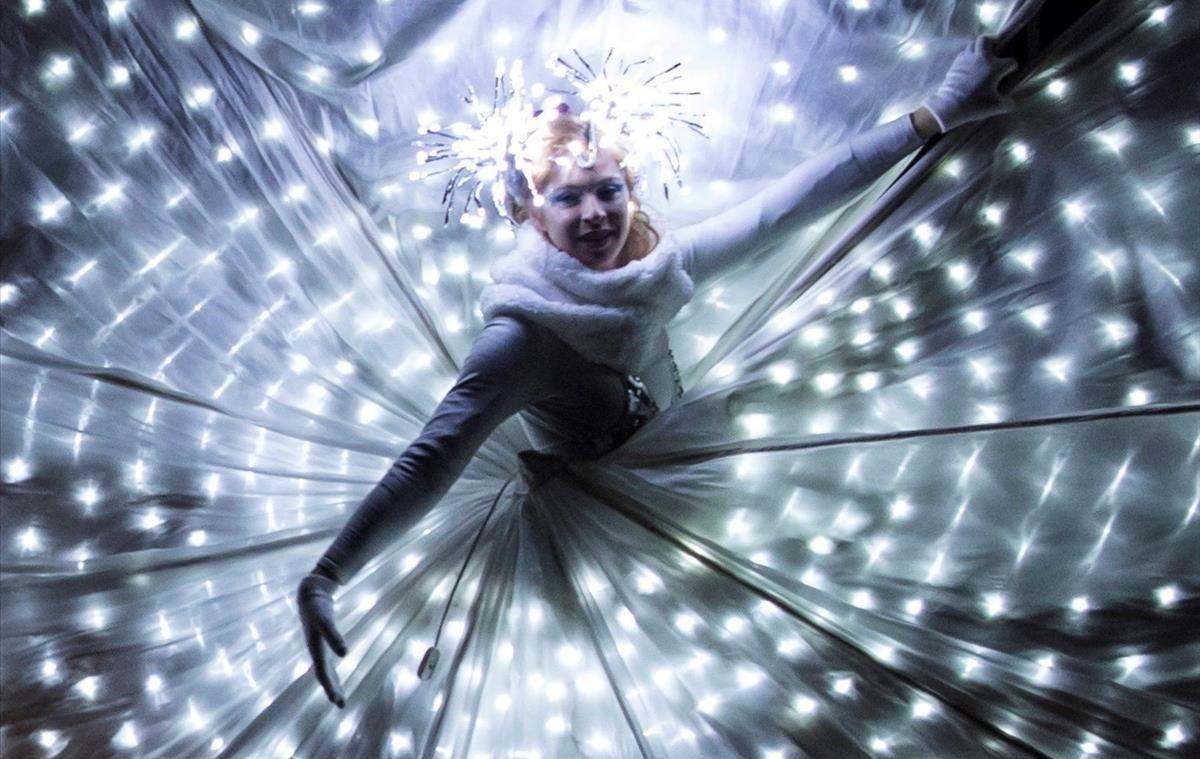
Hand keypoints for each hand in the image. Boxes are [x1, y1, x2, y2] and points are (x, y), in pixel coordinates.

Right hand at [297, 573, 346, 707]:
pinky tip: (335, 673)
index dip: (330, 687)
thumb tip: (345, 655)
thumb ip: (334, 636)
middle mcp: (315, 650)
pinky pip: (326, 660)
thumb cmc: (317, 606)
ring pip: (325, 669)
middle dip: (332, 689)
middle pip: (324, 674)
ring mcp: (317, 646)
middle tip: (341, 704)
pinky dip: (331, 670)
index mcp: (315, 649)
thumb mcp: (325, 621)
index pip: (323, 674)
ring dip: (332, 682)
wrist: (310, 592)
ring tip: (339, 696)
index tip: (337, 702)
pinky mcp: (322, 640)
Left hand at [921, 35, 1018, 132]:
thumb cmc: (975, 105)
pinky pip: (964, 52)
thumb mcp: (996, 107)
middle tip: (995, 52)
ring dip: (979, 48)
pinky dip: (969, 55)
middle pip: (986, 40)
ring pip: (973, 44)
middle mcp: (981, 58)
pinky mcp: (956, 63)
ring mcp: (967, 59)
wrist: (950, 106)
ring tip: (982, 57)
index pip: (1010, 62)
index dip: (1013, 68)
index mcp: (994, 67)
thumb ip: (1008, 103)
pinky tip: (970, 64)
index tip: (1010, 73)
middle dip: (993, 43)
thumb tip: (1010, 101)